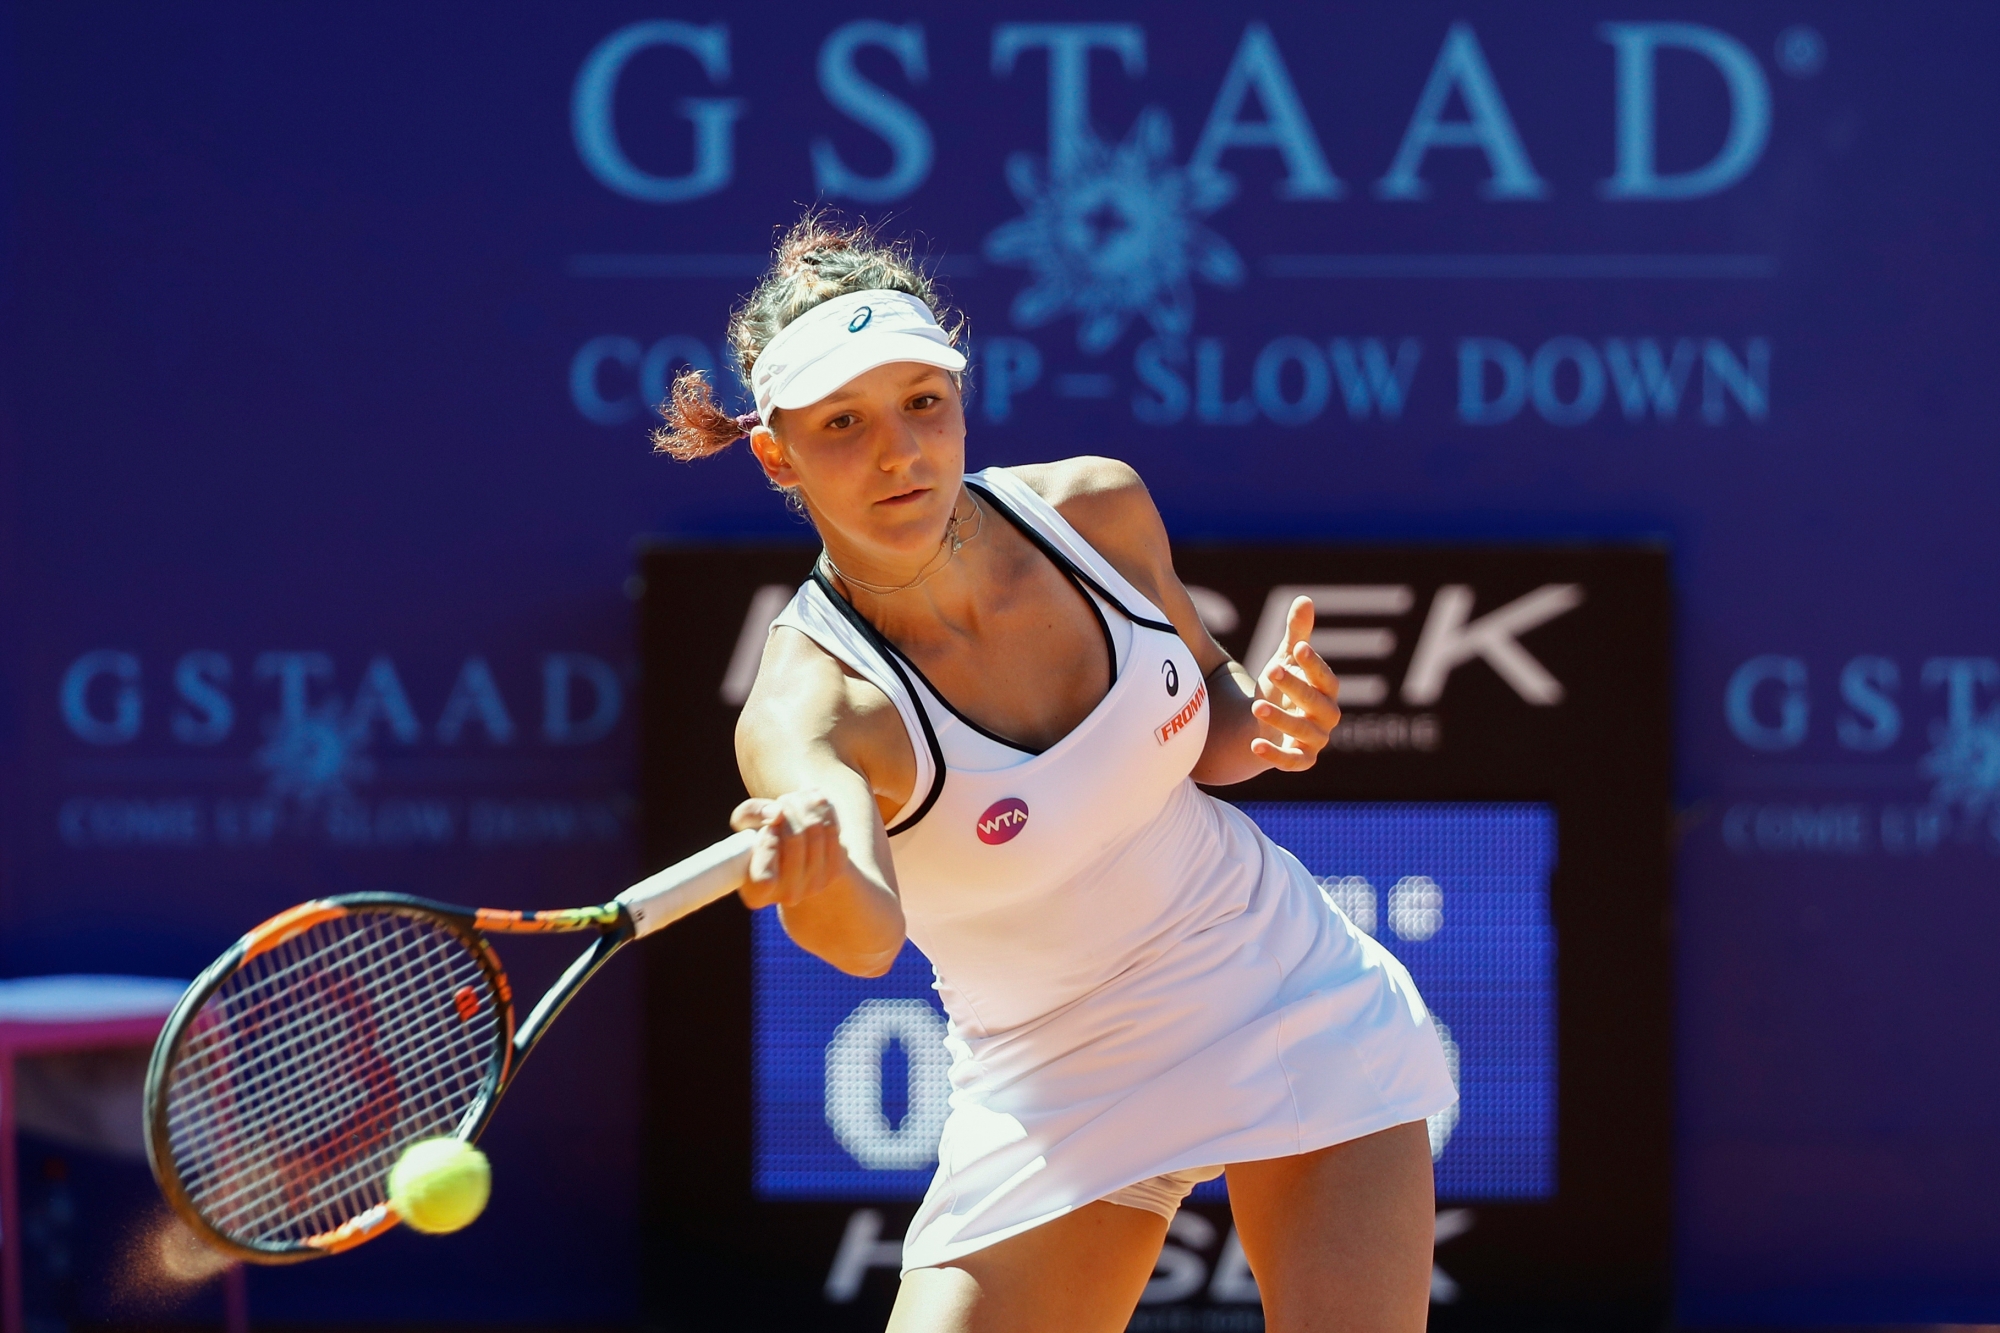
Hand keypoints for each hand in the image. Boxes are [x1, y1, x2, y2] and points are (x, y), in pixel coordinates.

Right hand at [728, 789, 849, 909]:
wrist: (795, 844)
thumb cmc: (761, 834)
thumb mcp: (745, 823)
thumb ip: (750, 814)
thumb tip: (776, 813)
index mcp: (756, 893)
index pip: (764, 879)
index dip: (767, 844)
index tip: (767, 826)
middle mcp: (787, 896)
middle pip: (794, 838)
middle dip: (787, 809)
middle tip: (782, 802)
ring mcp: (815, 886)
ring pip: (814, 828)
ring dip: (804, 804)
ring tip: (795, 800)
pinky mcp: (836, 871)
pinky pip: (832, 828)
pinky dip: (821, 809)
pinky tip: (812, 804)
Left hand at [1248, 595, 1341, 771]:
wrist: (1267, 723)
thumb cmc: (1283, 686)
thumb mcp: (1286, 660)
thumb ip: (1297, 633)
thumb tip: (1305, 600)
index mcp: (1328, 691)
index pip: (1326, 678)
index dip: (1313, 664)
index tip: (1296, 647)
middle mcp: (1327, 717)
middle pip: (1316, 704)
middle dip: (1295, 687)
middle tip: (1271, 670)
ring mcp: (1315, 741)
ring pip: (1304, 733)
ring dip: (1282, 720)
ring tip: (1256, 706)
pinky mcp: (1300, 760)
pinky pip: (1292, 761)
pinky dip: (1275, 755)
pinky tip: (1254, 744)